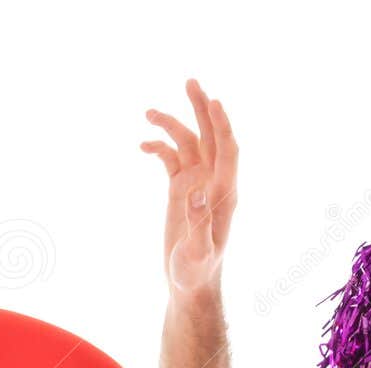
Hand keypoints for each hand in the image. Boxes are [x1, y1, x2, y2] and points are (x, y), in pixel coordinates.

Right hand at [141, 79, 238, 297]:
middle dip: (201, 109)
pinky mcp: (180, 190)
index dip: (222, 126)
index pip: (227, 151)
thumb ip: (199, 222)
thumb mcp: (198, 252)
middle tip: (190, 81)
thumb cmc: (197, 272)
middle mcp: (213, 183)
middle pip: (210, 137)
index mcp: (224, 194)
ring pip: (186, 144)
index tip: (213, 102)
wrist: (189, 284)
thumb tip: (197, 192)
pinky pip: (171, 160)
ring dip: (171, 126)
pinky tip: (142, 146)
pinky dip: (158, 148)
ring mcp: (195, 184)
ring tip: (148, 114)